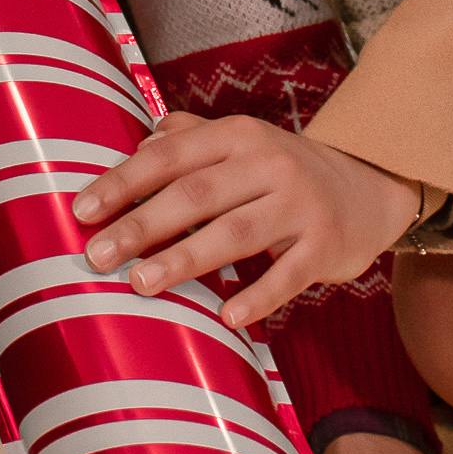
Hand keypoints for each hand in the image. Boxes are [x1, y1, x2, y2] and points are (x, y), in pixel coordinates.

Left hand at [74, 111, 420, 327]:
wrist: (370, 188)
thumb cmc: (283, 172)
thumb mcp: (242, 143)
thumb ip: (190, 139)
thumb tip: (139, 143)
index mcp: (237, 136)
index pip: (169, 158)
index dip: (123, 183)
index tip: (82, 211)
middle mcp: (268, 164)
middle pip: (195, 195)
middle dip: (142, 225)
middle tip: (97, 255)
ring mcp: (300, 205)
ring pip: (235, 233)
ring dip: (185, 258)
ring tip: (141, 283)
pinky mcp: (325, 246)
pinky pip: (288, 275)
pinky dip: (258, 296)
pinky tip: (227, 317)